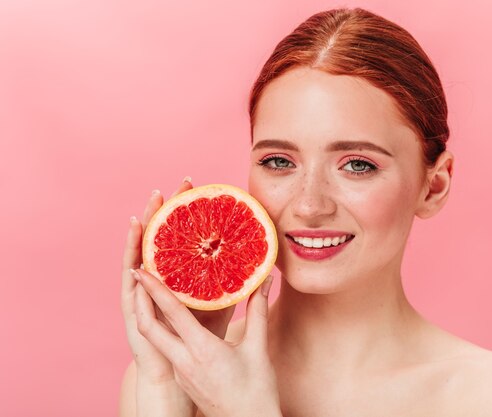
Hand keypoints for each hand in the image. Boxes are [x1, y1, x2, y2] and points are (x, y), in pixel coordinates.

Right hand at [121, 178, 235, 383]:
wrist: (180, 375)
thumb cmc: (201, 340)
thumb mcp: (221, 309)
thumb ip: (238, 290)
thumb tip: (265, 272)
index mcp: (178, 277)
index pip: (180, 237)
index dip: (186, 213)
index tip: (194, 188)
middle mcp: (158, 280)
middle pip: (159, 240)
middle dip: (163, 214)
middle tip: (170, 189)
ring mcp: (144, 295)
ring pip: (139, 259)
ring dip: (139, 237)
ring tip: (142, 215)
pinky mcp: (135, 314)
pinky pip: (131, 290)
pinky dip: (131, 272)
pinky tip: (134, 257)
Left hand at [130, 267, 281, 416]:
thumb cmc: (257, 391)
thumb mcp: (258, 347)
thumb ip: (257, 311)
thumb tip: (263, 282)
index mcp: (201, 350)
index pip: (171, 313)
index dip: (154, 289)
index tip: (141, 270)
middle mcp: (184, 361)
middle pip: (149, 327)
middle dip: (141, 300)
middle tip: (139, 275)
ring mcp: (181, 373)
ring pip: (158, 339)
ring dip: (152, 315)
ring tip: (154, 293)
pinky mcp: (183, 380)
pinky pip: (169, 349)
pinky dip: (166, 331)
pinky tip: (176, 322)